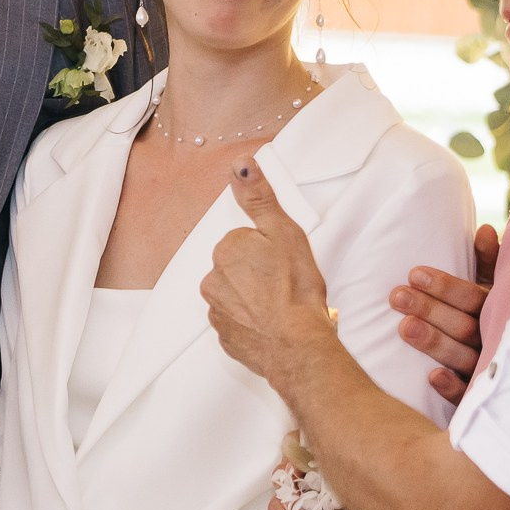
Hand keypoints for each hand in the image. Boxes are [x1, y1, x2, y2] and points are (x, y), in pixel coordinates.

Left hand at [201, 161, 341, 392]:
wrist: (296, 344)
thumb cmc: (295, 287)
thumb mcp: (283, 231)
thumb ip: (259, 197)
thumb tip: (241, 164)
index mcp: (226, 249)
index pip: (245, 241)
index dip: (268, 250)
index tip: (282, 262)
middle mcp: (212, 279)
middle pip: (238, 268)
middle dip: (258, 273)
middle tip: (285, 284)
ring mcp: (217, 311)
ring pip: (236, 295)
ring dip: (254, 299)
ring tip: (281, 306)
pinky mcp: (225, 338)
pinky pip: (238, 323)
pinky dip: (253, 323)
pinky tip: (272, 324)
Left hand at [393, 223, 497, 404]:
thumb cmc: (488, 319)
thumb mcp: (491, 291)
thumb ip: (488, 264)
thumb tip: (486, 230)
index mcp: (498, 312)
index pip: (474, 298)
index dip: (446, 286)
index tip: (414, 273)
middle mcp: (495, 340)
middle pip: (465, 326)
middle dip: (430, 309)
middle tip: (397, 296)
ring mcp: (487, 371)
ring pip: (463, 357)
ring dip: (435, 342)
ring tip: (404, 328)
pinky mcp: (477, 398)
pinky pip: (467, 396)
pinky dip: (452, 386)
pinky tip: (432, 377)